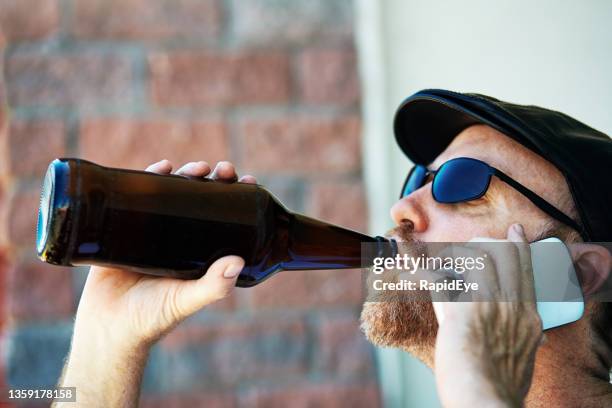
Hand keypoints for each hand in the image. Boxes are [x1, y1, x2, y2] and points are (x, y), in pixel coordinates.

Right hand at [74, 160, 257, 349]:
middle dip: (214, 180)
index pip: (225, 217)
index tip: (247, 182)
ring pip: (173, 194)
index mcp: (200, 252)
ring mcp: (153, 231)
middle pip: (201, 200)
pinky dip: (151, 178)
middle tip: (223, 170)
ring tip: (198, 167)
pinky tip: (162, 167)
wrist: (108, 328)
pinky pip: (139, 197)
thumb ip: (213, 287)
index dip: (237, 198)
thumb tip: (238, 261)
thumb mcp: (186, 300)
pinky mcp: (127, 228)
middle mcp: (180, 238)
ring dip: (187, 174)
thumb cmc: (152, 318)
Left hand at [431, 224, 542, 407]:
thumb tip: (535, 339)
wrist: (486, 396)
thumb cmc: (501, 386)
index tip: (515, 233)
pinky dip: (414, 265)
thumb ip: (528, 342)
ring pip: (475, 256)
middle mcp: (511, 303)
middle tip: (474, 241)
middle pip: (502, 254)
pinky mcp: (460, 306)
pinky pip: (433, 276)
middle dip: (485, 243)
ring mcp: (488, 302)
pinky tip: (403, 256)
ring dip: (455, 254)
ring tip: (443, 257)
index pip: (526, 270)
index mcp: (528, 317)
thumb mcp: (526, 361)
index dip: (519, 246)